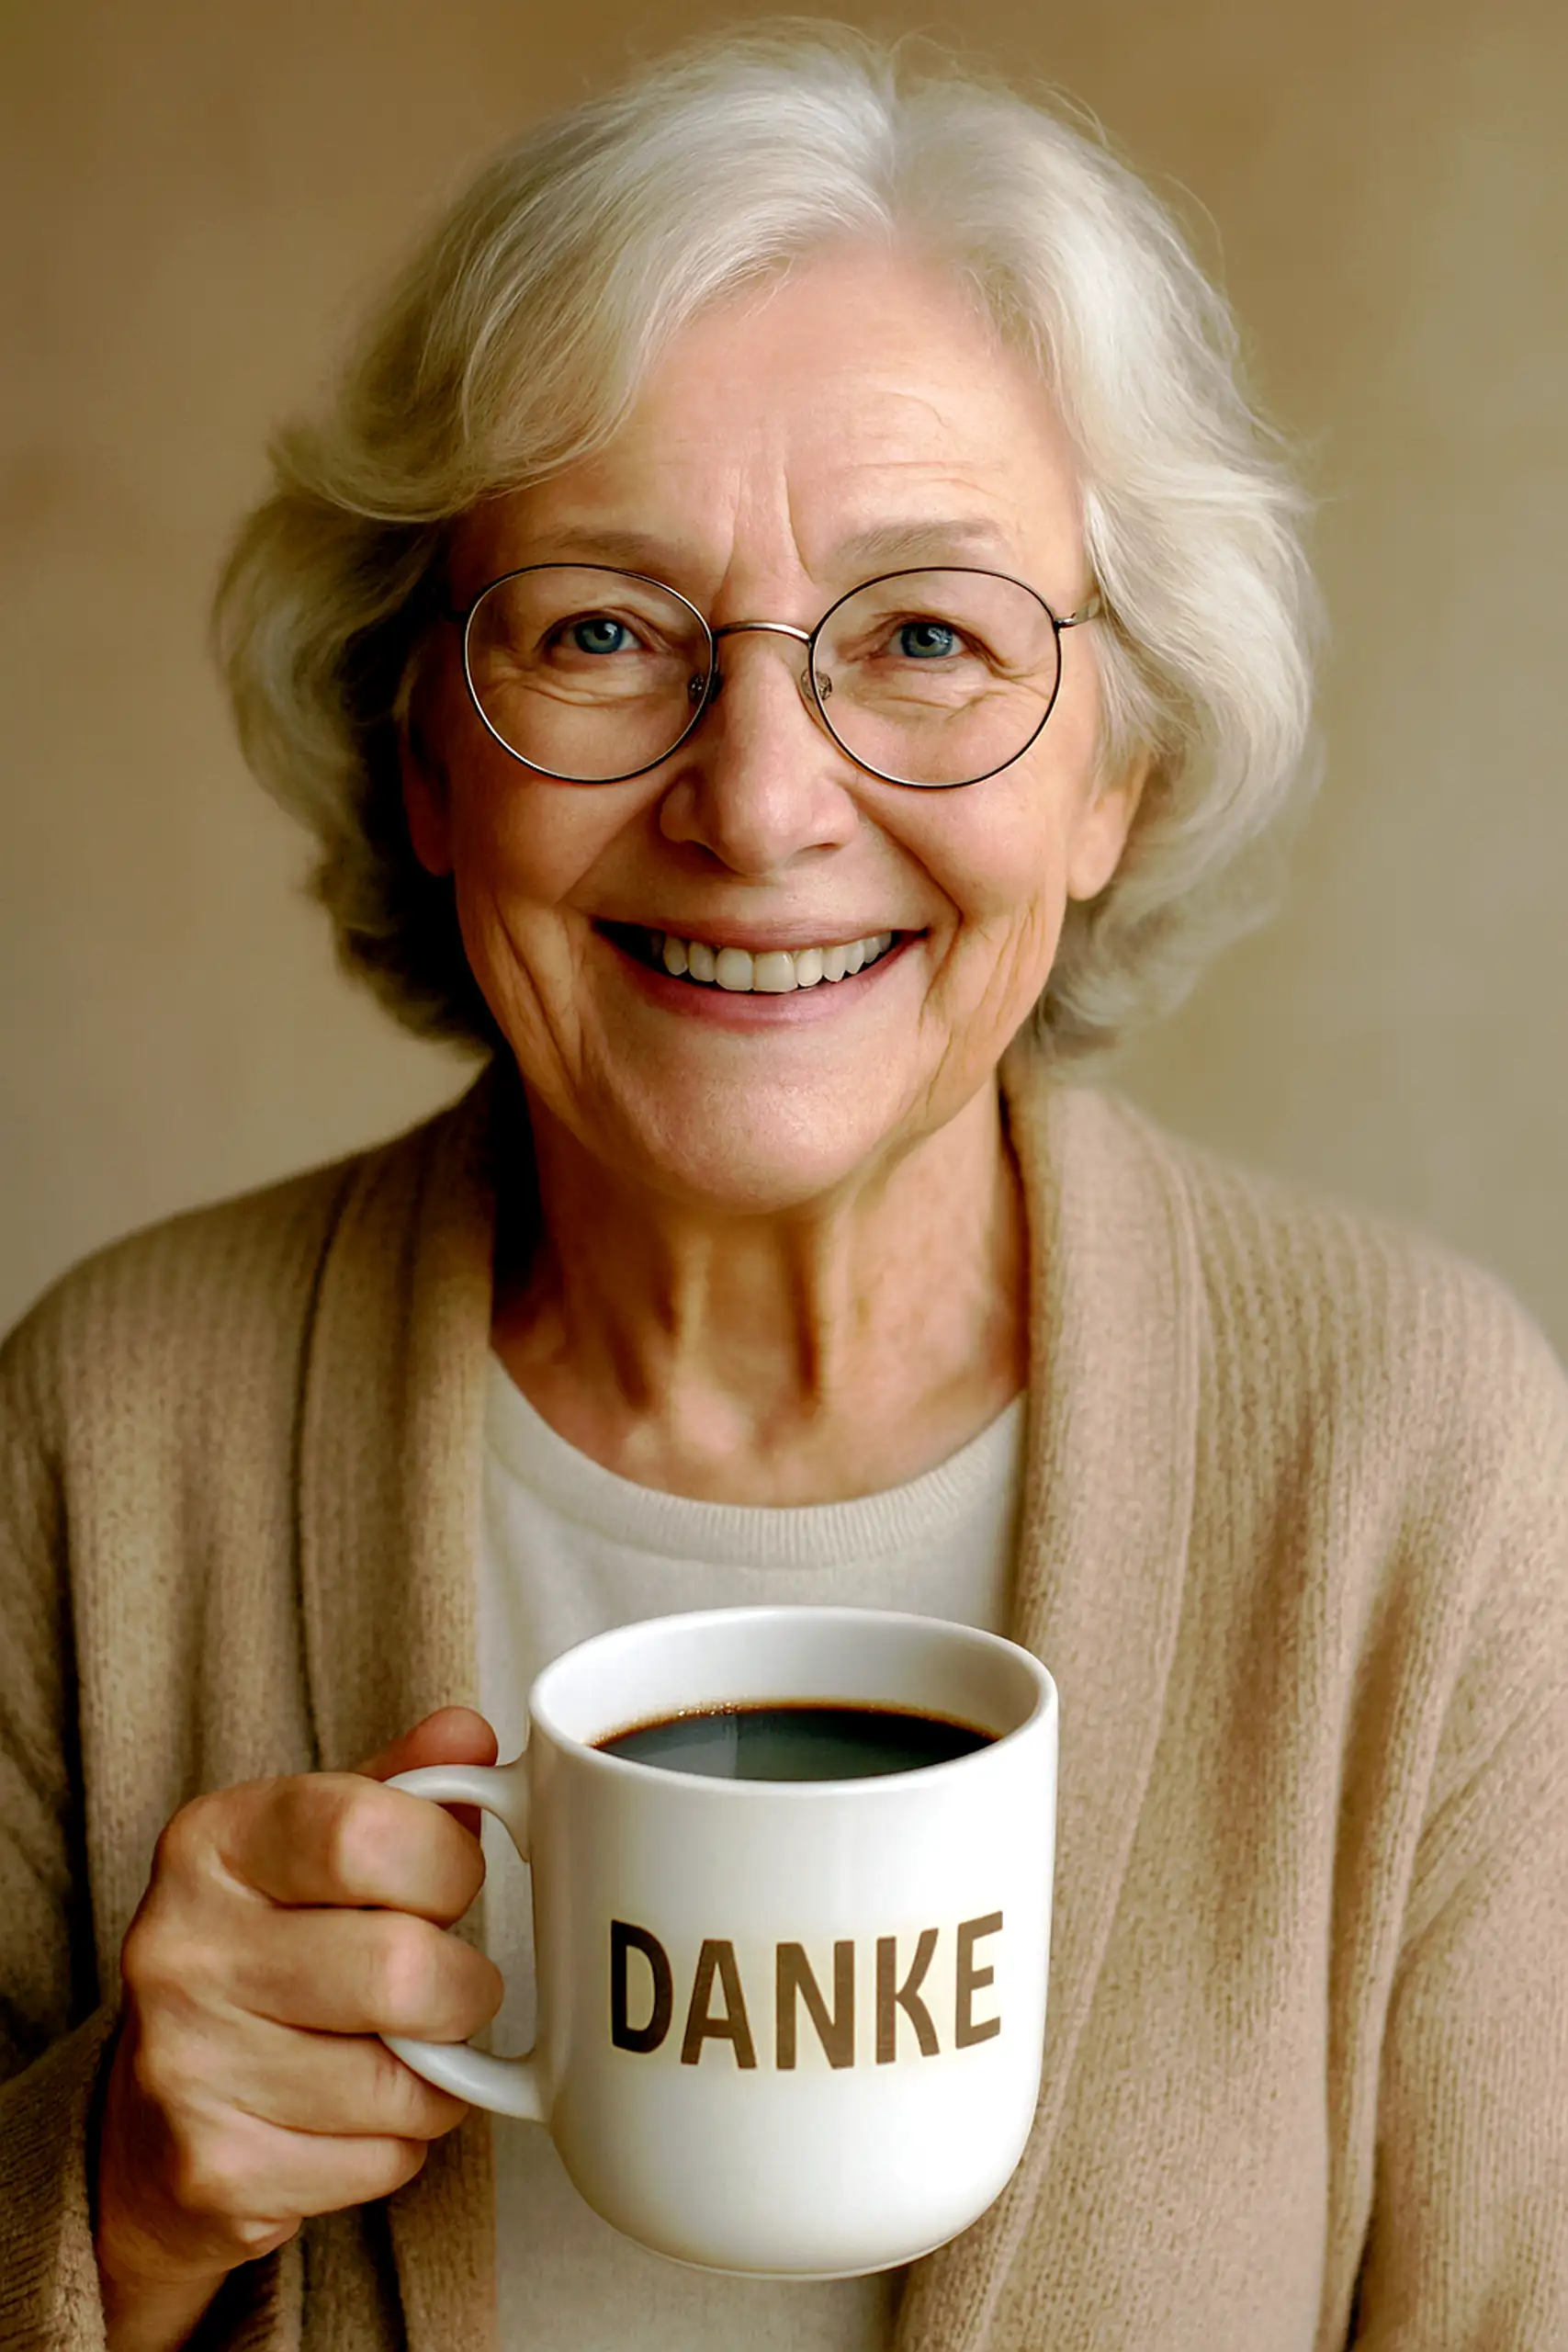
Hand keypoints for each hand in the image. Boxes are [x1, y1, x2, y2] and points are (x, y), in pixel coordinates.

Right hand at [94, 1709, 502, 2350]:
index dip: (447, 1862)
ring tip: (401, 2051)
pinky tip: (354, 2115)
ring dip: (441, 2076)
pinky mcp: (216, 2168)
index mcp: (211, 1842)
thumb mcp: (317, 1845)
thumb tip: (472, 1734)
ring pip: (405, 2080)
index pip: (365, 1830)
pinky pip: (384, 2160)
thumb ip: (402, 1786)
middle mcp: (181, 1946)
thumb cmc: (267, 1950)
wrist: (152, 2120)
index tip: (450, 1880)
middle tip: (449, 1985)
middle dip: (463, 1986)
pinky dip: (400, 2144)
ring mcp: (188, 2064)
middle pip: (401, 1967)